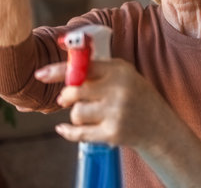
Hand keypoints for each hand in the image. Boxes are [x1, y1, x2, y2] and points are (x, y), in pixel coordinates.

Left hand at [35, 59, 173, 148]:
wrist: (160, 126)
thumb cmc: (136, 95)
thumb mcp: (124, 74)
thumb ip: (98, 69)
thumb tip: (65, 69)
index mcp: (119, 70)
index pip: (82, 67)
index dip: (58, 70)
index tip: (40, 74)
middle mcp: (117, 89)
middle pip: (74, 91)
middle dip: (66, 96)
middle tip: (67, 98)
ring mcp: (115, 112)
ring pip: (76, 112)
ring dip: (76, 114)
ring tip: (89, 114)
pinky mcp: (112, 133)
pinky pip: (79, 133)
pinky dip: (68, 131)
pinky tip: (64, 128)